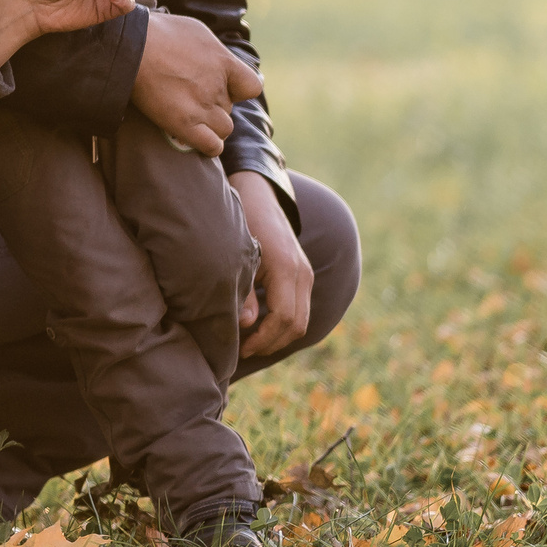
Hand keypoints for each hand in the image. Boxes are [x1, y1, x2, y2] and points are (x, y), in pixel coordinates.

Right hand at [128, 12, 261, 156]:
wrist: (132, 46)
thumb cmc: (159, 33)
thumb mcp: (196, 30)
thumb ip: (213, 50)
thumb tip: (217, 59)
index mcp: (224, 62)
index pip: (252, 87)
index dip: (239, 91)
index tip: (224, 88)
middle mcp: (217, 86)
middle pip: (229, 108)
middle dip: (215, 106)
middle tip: (192, 99)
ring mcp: (202, 107)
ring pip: (224, 128)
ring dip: (212, 126)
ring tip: (191, 118)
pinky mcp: (184, 124)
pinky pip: (211, 145)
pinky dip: (208, 146)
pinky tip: (197, 139)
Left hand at [234, 170, 312, 357]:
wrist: (259, 196)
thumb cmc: (243, 224)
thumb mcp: (240, 258)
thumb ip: (244, 292)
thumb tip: (247, 325)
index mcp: (286, 269)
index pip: (283, 318)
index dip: (263, 339)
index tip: (242, 348)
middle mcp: (302, 273)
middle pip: (297, 325)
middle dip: (272, 343)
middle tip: (245, 350)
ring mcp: (306, 274)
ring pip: (302, 320)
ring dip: (279, 336)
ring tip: (252, 342)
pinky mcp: (304, 275)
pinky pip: (300, 309)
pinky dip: (284, 323)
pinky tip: (260, 325)